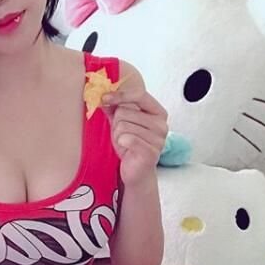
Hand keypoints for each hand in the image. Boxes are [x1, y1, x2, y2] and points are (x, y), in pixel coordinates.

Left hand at [101, 66, 167, 187]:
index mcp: (158, 112)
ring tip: (124, 143)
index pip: (139, 94)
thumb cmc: (130, 145)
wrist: (136, 171)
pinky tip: (125, 148)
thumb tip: (102, 93)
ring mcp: (159, 138)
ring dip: (118, 135)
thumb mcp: (121, 122)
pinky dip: (121, 143)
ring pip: (123, 125)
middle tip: (122, 135)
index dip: (120, 95)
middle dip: (116, 123)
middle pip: (126, 111)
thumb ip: (114, 107)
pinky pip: (127, 138)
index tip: (104, 98)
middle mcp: (162, 124)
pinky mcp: (151, 152)